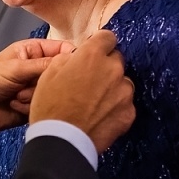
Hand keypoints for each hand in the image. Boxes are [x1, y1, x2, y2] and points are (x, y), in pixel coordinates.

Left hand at [0, 39, 74, 133]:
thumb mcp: (15, 67)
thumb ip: (44, 64)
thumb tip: (70, 60)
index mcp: (32, 51)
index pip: (61, 49)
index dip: (70, 56)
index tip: (73, 64)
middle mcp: (36, 69)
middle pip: (59, 73)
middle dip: (44, 81)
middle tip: (30, 82)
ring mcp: (35, 88)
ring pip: (53, 92)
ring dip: (33, 95)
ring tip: (16, 94)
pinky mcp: (34, 106)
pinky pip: (44, 106)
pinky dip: (29, 107)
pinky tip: (14, 104)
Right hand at [28, 30, 134, 153]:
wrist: (61, 141)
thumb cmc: (50, 108)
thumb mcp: (49, 74)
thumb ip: (68, 59)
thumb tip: (77, 57)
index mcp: (92, 56)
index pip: (107, 37)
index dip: (100, 44)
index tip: (95, 51)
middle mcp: (113, 70)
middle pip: (116, 60)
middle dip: (105, 67)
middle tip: (90, 82)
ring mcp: (124, 92)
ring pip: (122, 83)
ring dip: (112, 88)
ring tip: (94, 104)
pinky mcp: (129, 113)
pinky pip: (125, 104)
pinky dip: (116, 108)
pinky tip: (100, 117)